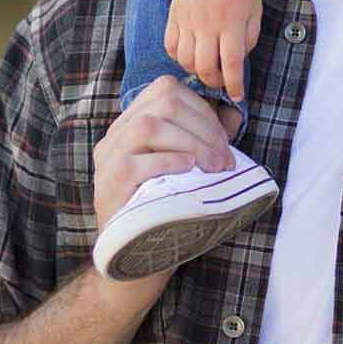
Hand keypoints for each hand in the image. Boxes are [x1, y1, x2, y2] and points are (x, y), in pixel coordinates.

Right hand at [93, 76, 234, 232]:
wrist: (137, 254)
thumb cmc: (168, 204)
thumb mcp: (188, 163)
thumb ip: (206, 136)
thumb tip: (234, 112)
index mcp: (132, 123)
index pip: (166, 89)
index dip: (202, 109)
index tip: (222, 140)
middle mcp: (115, 135)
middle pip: (163, 103)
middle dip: (204, 127)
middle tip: (224, 159)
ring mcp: (107, 159)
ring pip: (147, 126)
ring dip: (191, 143)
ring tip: (212, 167)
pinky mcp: (108, 184)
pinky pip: (135, 162)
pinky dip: (169, 162)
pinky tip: (188, 173)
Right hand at [165, 0, 263, 101]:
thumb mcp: (255, 9)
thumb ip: (249, 37)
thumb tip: (238, 61)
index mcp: (231, 22)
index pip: (232, 64)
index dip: (234, 85)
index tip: (238, 96)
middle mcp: (207, 24)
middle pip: (205, 67)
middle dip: (214, 82)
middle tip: (222, 82)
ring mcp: (187, 20)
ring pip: (185, 60)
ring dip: (196, 71)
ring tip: (207, 68)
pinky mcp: (173, 15)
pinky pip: (170, 46)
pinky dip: (179, 57)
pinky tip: (190, 55)